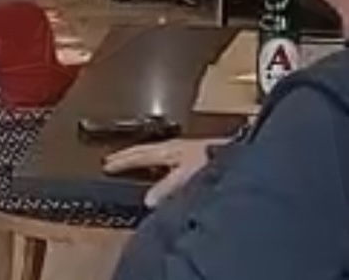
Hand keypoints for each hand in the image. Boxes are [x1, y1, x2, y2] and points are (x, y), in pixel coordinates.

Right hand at [103, 138, 223, 207]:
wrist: (242, 157)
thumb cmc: (215, 159)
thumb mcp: (186, 175)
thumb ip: (167, 188)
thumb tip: (148, 200)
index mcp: (169, 148)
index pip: (139, 155)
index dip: (122, 161)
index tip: (106, 165)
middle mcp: (176, 148)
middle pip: (146, 152)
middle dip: (128, 157)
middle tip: (112, 162)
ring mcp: (187, 152)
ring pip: (158, 156)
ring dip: (143, 161)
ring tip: (132, 167)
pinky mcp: (197, 160)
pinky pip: (170, 163)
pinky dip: (159, 168)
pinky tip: (163, 178)